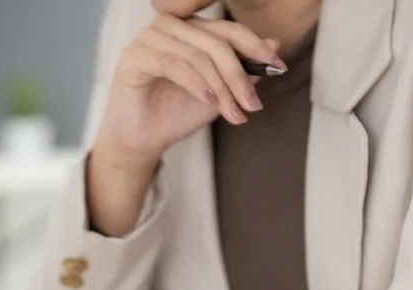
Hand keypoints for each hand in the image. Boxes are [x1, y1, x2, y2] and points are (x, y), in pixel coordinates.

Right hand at [87, 13, 282, 235]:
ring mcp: (148, 38)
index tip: (279, 67)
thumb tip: (275, 44)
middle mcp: (168, 26)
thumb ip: (243, 68)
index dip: (255, 46)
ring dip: (220, 86)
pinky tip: (209, 102)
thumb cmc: (176, 113)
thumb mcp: (219, 92)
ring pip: (198, 55)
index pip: (227, 29)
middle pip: (216, 41)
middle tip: (253, 103)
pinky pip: (174, 64)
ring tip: (232, 112)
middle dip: (239, 75)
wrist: (143, 141)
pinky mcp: (133, 57)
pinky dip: (196, 84)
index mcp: (188, 27)